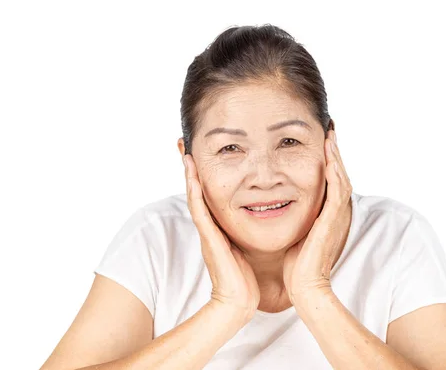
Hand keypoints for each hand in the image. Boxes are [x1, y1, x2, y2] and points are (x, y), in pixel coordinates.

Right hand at [183, 154, 259, 320]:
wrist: (238, 302)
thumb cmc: (244, 279)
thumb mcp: (246, 249)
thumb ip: (246, 235)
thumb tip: (261, 222)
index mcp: (219, 228)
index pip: (210, 194)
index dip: (203, 174)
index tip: (201, 153)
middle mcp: (209, 227)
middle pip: (197, 191)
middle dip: (190, 168)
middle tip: (183, 143)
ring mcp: (207, 232)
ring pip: (195, 196)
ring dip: (189, 173)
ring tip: (184, 151)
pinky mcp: (208, 238)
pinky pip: (199, 210)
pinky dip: (194, 191)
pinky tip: (192, 174)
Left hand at [283, 130, 351, 302]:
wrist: (303, 288)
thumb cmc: (295, 266)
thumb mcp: (296, 234)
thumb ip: (294, 218)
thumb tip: (277, 205)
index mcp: (326, 215)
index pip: (330, 180)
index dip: (327, 160)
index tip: (321, 140)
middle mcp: (335, 213)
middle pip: (339, 174)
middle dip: (334, 151)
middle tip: (330, 129)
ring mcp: (336, 217)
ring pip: (341, 178)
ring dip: (336, 156)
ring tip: (330, 135)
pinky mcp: (331, 222)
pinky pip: (337, 192)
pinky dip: (335, 173)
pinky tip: (329, 157)